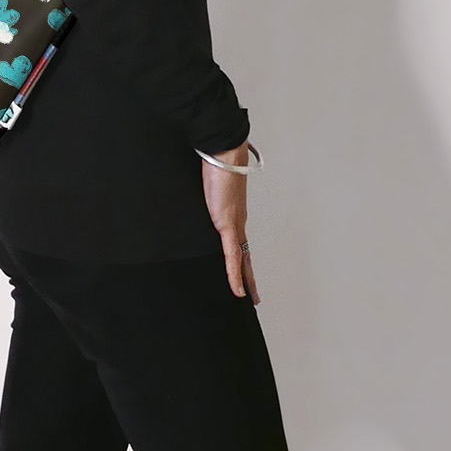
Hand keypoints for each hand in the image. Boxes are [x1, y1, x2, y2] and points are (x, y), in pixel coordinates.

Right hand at [199, 142, 258, 302]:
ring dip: (246, 281)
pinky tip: (238, 290)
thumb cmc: (215, 164)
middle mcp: (238, 223)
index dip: (242, 262)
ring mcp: (234, 225)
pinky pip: (232, 257)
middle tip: (254, 297)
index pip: (239, 244)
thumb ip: (204, 198)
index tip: (245, 275)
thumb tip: (195, 199)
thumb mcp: (205, 188)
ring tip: (249, 298)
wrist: (223, 153)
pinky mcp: (228, 225)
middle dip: (249, 277)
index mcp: (233, 215)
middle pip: (245, 257)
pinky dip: (235, 275)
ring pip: (243, 261)